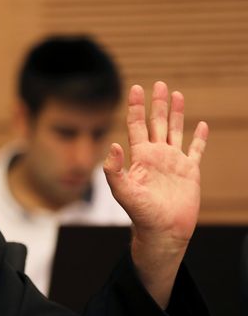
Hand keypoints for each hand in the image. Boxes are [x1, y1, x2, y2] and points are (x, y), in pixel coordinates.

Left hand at [103, 82, 207, 305]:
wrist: (162, 231)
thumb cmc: (140, 214)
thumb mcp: (122, 191)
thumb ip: (114, 169)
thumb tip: (113, 144)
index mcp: (140, 156)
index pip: (136, 125)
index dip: (136, 107)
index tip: (136, 88)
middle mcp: (156, 155)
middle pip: (156, 122)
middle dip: (157, 104)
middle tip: (158, 84)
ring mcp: (173, 162)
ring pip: (175, 131)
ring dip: (176, 113)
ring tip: (176, 94)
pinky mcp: (190, 171)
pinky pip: (195, 150)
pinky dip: (199, 137)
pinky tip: (201, 124)